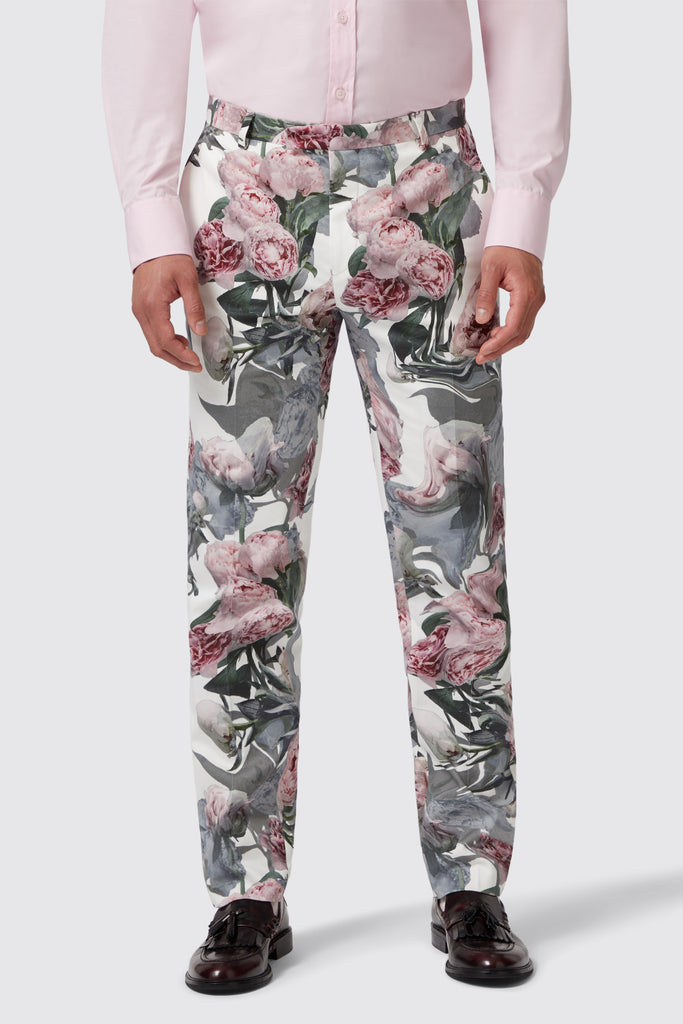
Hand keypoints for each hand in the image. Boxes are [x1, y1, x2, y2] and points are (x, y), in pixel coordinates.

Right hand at [131, 254, 206, 371]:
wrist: (155, 243)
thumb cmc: (170, 258)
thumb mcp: (188, 280)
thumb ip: (195, 308)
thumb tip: (201, 331)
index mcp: (152, 305)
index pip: (166, 341)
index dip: (182, 355)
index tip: (196, 361)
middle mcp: (141, 311)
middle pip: (157, 347)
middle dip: (176, 360)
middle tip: (194, 365)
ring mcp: (138, 310)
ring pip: (152, 342)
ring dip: (170, 352)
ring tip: (189, 355)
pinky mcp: (140, 308)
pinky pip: (150, 332)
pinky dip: (164, 341)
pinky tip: (179, 339)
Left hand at [473, 245, 545, 363]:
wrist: (520, 234)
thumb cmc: (506, 247)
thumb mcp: (490, 269)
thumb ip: (486, 295)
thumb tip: (482, 319)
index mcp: (526, 293)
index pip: (513, 327)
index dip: (498, 343)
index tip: (483, 352)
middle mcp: (536, 299)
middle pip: (520, 334)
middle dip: (501, 348)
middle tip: (482, 357)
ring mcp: (537, 299)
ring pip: (524, 330)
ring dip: (507, 343)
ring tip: (487, 349)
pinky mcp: (534, 298)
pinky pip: (525, 322)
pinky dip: (512, 332)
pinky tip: (496, 334)